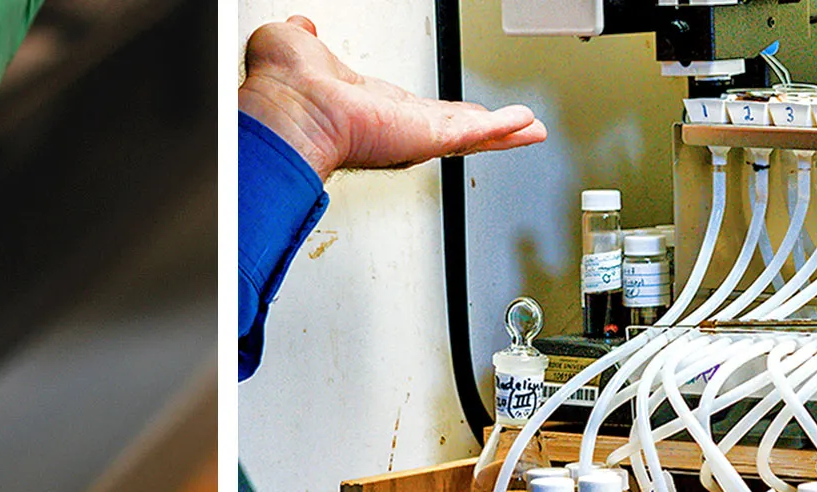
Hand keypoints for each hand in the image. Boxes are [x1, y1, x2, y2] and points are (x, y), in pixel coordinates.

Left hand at [238, 17, 546, 180]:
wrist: (289, 111)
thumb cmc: (284, 87)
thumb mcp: (299, 48)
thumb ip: (306, 40)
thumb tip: (302, 29)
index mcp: (372, 107)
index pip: (419, 111)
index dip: (444, 113)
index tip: (464, 114)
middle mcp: (396, 127)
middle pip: (455, 128)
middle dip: (486, 129)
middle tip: (514, 129)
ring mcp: (413, 135)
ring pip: (471, 135)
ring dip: (504, 132)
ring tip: (532, 130)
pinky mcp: (427, 137)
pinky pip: (475, 132)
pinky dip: (503, 128)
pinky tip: (527, 126)